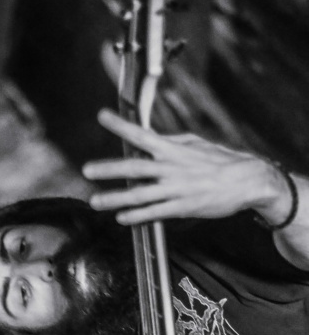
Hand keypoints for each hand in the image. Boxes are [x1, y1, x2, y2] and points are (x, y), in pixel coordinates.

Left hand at [83, 109, 291, 225]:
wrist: (248, 181)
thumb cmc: (221, 161)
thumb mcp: (196, 144)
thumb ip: (171, 142)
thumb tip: (153, 138)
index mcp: (173, 149)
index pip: (142, 134)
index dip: (121, 125)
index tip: (102, 116)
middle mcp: (171, 168)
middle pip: (134, 167)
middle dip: (109, 169)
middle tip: (87, 170)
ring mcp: (176, 189)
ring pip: (139, 194)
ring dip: (115, 198)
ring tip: (96, 201)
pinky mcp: (183, 207)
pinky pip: (155, 213)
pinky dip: (137, 216)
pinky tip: (122, 218)